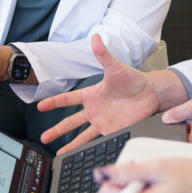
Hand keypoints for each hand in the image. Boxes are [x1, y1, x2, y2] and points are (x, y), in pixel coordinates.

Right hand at [38, 34, 162, 153]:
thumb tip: (96, 37)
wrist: (151, 94)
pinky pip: (99, 141)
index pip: (68, 100)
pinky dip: (90, 149)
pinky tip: (82, 156)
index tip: (40, 107)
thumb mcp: (115, 67)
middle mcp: (94, 110)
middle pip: (71, 122)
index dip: (54, 102)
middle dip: (57, 130)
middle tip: (44, 137)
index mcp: (91, 95)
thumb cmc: (133, 79)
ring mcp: (102, 122)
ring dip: (70, 144)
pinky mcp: (113, 131)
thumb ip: (103, 54)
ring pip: (82, 136)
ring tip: (58, 154)